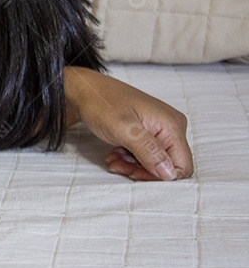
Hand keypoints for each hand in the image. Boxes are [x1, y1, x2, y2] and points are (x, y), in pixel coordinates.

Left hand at [65, 67, 192, 180]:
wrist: (85, 91)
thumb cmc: (101, 102)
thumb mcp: (123, 129)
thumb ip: (148, 151)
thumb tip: (169, 173)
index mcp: (172, 126)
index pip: (182, 166)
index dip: (159, 176)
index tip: (134, 173)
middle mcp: (171, 127)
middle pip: (168, 165)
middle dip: (142, 170)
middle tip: (119, 164)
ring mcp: (160, 129)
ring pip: (155, 162)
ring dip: (133, 165)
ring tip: (114, 157)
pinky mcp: (149, 132)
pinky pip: (146, 155)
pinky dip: (130, 158)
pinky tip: (116, 152)